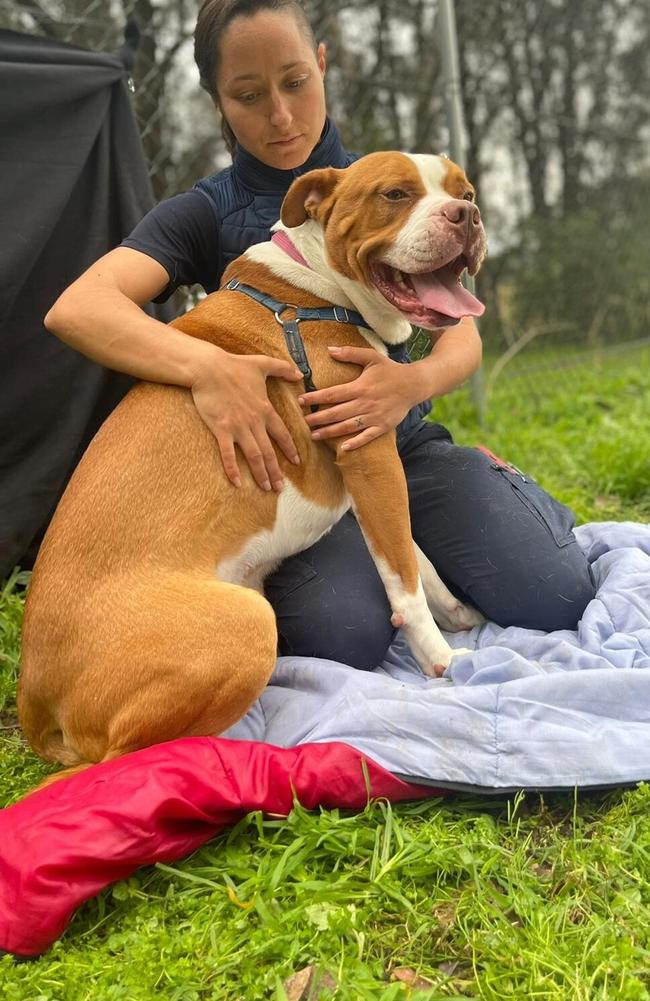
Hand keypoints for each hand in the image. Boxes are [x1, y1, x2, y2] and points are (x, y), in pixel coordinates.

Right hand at [191, 350, 302, 489]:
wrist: (208, 368)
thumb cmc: (234, 365)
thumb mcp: (262, 364)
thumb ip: (283, 369)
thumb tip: (299, 374)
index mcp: (265, 409)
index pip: (282, 434)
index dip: (290, 449)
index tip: (296, 462)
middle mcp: (254, 422)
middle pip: (269, 451)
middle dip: (276, 471)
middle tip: (280, 488)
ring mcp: (238, 427)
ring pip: (254, 456)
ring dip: (261, 474)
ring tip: (266, 488)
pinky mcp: (221, 429)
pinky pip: (228, 454)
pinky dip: (233, 469)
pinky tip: (236, 483)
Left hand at [299, 346, 417, 449]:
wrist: (414, 384)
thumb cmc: (390, 370)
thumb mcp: (372, 357)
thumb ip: (350, 353)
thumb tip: (329, 350)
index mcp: (360, 387)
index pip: (332, 394)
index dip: (315, 398)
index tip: (300, 401)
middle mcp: (365, 403)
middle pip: (336, 413)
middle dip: (318, 418)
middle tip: (303, 422)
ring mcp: (374, 417)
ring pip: (347, 427)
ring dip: (330, 432)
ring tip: (314, 435)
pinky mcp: (383, 427)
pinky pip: (367, 437)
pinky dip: (355, 443)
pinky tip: (343, 448)